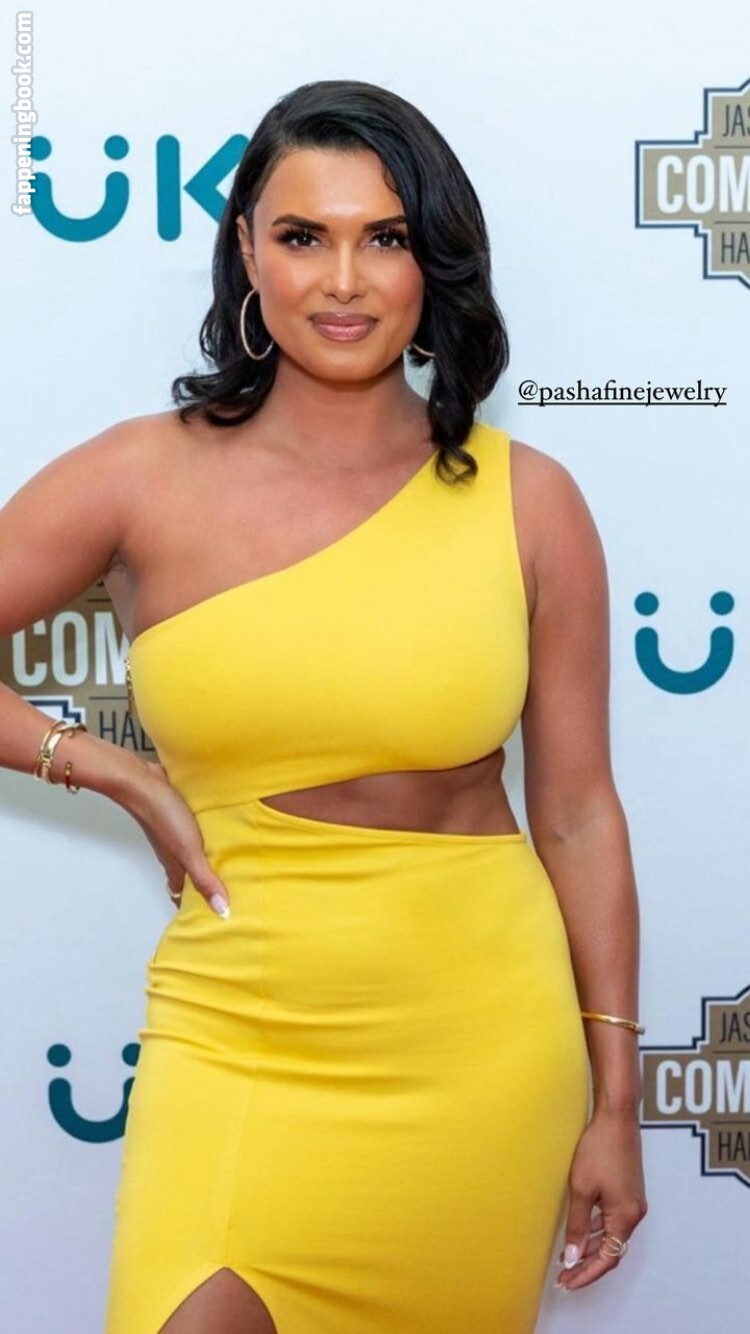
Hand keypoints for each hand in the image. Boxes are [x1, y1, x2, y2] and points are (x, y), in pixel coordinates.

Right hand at [124, 758, 230, 916]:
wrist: (143, 782)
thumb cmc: (163, 817)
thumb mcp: (189, 851)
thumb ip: (205, 879)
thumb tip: (221, 911)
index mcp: (176, 866)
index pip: (183, 894)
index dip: (195, 906)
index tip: (210, 915)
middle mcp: (174, 853)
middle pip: (188, 875)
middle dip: (204, 883)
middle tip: (228, 889)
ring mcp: (175, 834)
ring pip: (191, 853)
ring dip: (206, 859)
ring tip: (231, 862)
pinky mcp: (179, 815)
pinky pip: (195, 831)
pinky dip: (206, 836)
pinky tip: (221, 830)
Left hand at [555, 1106, 646, 1292]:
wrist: (616, 1119)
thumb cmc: (599, 1149)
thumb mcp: (582, 1190)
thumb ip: (577, 1226)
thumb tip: (573, 1257)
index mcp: (626, 1216)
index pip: (607, 1258)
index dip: (587, 1274)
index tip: (568, 1283)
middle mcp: (634, 1213)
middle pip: (612, 1250)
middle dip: (588, 1265)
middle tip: (564, 1276)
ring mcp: (633, 1202)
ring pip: (612, 1236)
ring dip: (591, 1249)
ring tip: (568, 1258)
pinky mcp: (628, 1192)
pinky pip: (613, 1221)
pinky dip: (597, 1231)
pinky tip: (581, 1233)